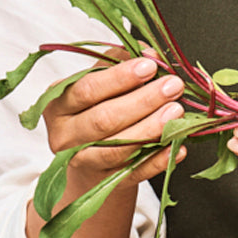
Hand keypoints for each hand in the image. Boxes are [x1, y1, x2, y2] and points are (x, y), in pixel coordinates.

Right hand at [41, 53, 185, 193]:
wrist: (89, 166)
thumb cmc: (95, 114)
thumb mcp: (99, 87)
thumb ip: (117, 64)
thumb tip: (148, 52)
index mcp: (59, 106)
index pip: (88, 89)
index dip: (120, 77)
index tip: (150, 65)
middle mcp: (65, 136)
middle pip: (104, 119)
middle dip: (143, 101)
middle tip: (173, 86)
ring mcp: (84, 163)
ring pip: (119, 148)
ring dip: (151, 128)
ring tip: (177, 111)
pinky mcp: (105, 184)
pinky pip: (135, 173)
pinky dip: (158, 160)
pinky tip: (177, 146)